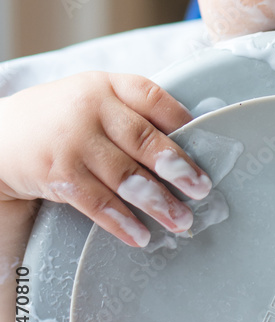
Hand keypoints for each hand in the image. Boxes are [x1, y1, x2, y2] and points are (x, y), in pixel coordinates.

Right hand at [0, 72, 210, 247]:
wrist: (0, 136)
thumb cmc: (61, 117)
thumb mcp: (93, 97)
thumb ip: (131, 111)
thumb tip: (186, 140)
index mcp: (107, 86)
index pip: (152, 97)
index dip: (183, 120)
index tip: (208, 142)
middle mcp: (92, 110)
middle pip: (144, 140)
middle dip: (178, 167)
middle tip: (202, 189)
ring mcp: (74, 143)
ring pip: (125, 176)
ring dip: (157, 202)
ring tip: (181, 220)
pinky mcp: (59, 174)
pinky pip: (96, 203)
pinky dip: (122, 222)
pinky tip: (141, 235)